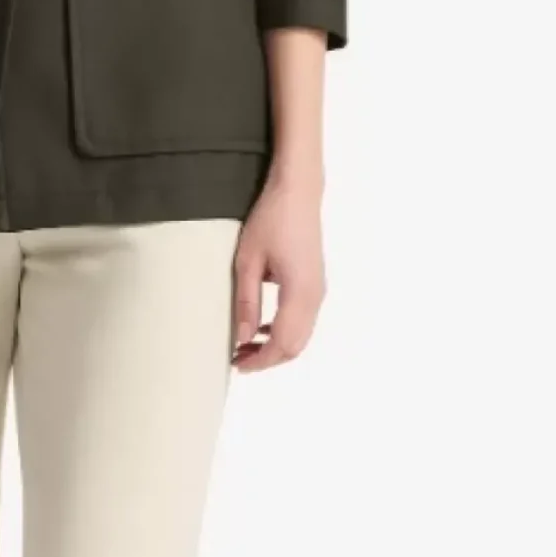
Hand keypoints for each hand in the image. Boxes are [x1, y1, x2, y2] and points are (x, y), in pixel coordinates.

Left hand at [231, 171, 325, 371]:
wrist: (298, 191)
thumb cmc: (272, 219)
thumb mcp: (247, 261)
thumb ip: (246, 302)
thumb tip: (242, 338)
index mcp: (300, 292)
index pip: (282, 343)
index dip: (260, 361)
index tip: (237, 365)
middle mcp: (315, 296)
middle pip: (295, 346)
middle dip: (267, 359)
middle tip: (237, 359)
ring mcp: (318, 290)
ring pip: (301, 336)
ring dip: (275, 346)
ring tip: (245, 345)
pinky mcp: (315, 284)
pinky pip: (303, 320)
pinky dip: (284, 332)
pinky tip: (261, 327)